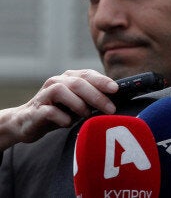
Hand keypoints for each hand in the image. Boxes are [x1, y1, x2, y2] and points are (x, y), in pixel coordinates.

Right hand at [0, 69, 116, 150]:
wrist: (26, 122)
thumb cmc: (59, 111)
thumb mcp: (78, 103)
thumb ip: (93, 99)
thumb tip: (117, 102)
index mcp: (69, 78)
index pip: (88, 74)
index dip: (102, 81)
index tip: (116, 90)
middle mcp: (56, 82)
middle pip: (78, 83)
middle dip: (97, 96)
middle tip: (111, 109)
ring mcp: (44, 95)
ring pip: (62, 91)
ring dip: (78, 104)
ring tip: (86, 115)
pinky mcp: (35, 111)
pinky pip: (49, 111)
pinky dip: (62, 117)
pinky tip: (68, 123)